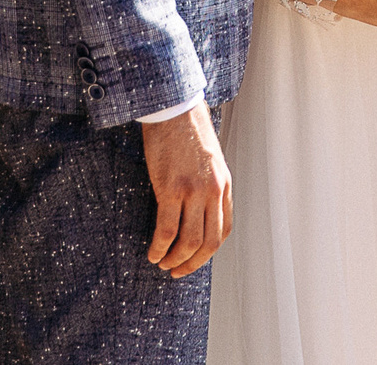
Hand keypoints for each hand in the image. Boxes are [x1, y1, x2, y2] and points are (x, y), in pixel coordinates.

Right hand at [139, 102, 231, 278]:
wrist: (173, 106)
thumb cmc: (186, 129)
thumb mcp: (209, 158)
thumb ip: (208, 183)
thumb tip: (199, 207)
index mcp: (223, 184)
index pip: (223, 229)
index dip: (209, 252)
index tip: (194, 259)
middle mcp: (212, 191)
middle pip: (209, 242)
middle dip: (193, 263)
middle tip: (177, 271)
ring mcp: (193, 191)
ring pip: (190, 241)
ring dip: (176, 259)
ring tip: (162, 264)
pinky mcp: (171, 188)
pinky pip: (167, 229)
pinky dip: (160, 247)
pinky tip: (152, 252)